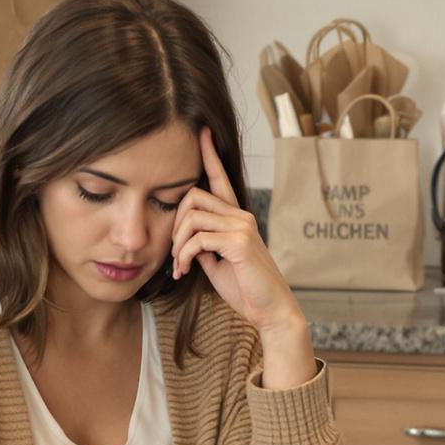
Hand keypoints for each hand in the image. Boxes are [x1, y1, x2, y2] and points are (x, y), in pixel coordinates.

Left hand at [172, 128, 307, 344]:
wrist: (270, 311)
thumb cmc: (246, 289)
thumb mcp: (217, 263)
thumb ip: (204, 245)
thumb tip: (186, 238)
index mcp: (237, 218)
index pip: (221, 178)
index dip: (210, 155)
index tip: (202, 132)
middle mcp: (242, 216)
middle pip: (193, 195)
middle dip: (174, 223)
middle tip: (173, 252)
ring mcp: (242, 227)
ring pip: (192, 216)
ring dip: (177, 244)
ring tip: (178, 266)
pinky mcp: (240, 242)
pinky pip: (198, 238)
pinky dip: (184, 255)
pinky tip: (184, 271)